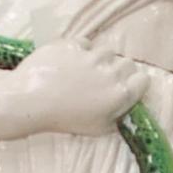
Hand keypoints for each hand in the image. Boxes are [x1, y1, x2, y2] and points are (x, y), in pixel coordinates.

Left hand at [3, 38, 147, 135]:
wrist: (29, 101)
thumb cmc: (63, 119)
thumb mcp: (97, 129)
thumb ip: (118, 117)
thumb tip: (126, 107)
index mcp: (120, 94)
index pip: (143, 80)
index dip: (135, 84)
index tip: (124, 88)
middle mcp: (110, 71)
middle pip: (127, 63)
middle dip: (118, 71)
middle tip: (101, 82)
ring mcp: (91, 55)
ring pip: (106, 51)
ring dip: (99, 60)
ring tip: (82, 71)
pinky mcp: (73, 43)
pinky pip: (84, 43)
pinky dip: (80, 50)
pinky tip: (68, 62)